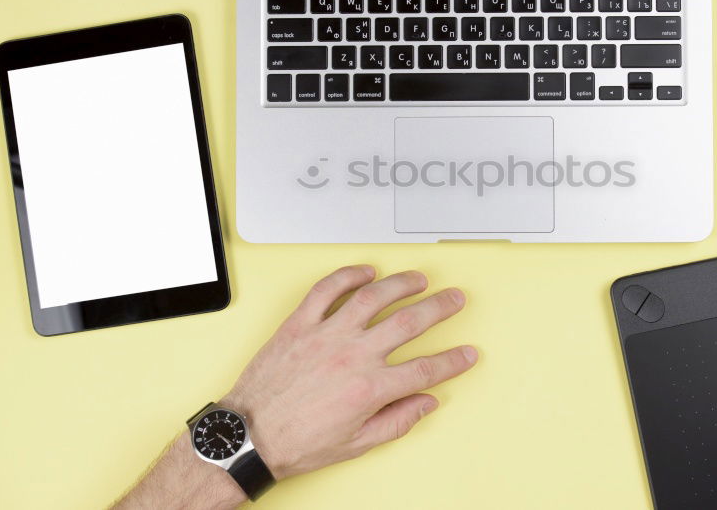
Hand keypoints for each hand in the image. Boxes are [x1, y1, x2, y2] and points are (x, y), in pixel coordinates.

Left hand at [222, 265, 476, 479]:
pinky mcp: (300, 324)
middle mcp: (353, 356)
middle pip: (410, 322)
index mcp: (370, 389)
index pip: (425, 370)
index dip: (452, 361)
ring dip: (401, 284)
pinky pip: (327, 290)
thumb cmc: (296, 442)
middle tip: (454, 299)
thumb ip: (396, 422)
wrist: (249, 436)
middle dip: (439, 308)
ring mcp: (326, 335)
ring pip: (374, 297)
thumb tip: (425, 404)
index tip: (467, 353)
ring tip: (417, 279)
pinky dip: (348, 276)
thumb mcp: (355, 444)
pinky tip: (365, 272)